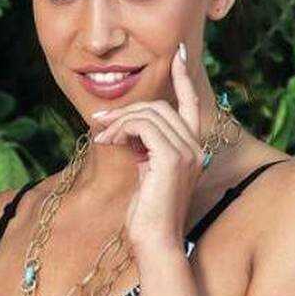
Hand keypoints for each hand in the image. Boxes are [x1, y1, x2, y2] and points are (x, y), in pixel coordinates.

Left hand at [90, 41, 202, 258]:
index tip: (177, 54)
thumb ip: (144, 147)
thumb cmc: (148, 214)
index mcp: (192, 149)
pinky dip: (120, 129)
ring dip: (119, 122)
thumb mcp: (146, 172)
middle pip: (160, 106)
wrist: (154, 241)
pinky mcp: (172, 158)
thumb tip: (127, 128)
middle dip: (127, 110)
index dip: (183, 77)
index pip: (190, 104)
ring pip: (150, 113)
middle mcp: (195, 147)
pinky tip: (108, 143)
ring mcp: (186, 151)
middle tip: (99, 123)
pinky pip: (142, 125)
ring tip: (102, 138)